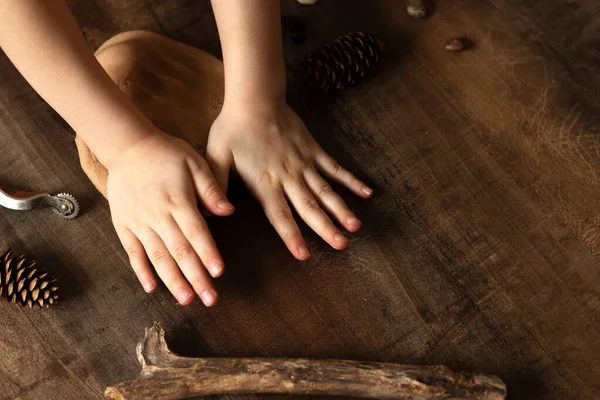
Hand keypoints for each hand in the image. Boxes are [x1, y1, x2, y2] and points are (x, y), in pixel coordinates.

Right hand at [106, 131, 234, 305]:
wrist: (128, 146)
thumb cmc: (166, 154)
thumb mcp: (194, 162)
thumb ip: (211, 188)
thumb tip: (229, 211)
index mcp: (179, 201)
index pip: (197, 232)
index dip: (208, 253)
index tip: (218, 272)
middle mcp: (158, 216)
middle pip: (180, 251)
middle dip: (196, 277)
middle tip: (210, 299)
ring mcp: (139, 222)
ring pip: (158, 257)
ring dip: (173, 280)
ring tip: (186, 300)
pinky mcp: (124, 225)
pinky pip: (133, 252)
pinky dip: (141, 271)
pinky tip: (152, 288)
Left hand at [207, 103, 372, 259]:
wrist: (255, 98)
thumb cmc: (232, 128)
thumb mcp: (216, 156)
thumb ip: (216, 186)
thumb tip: (214, 214)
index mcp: (265, 182)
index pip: (280, 215)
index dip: (292, 236)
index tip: (304, 255)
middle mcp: (289, 176)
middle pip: (309, 206)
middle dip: (326, 228)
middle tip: (342, 245)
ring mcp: (304, 163)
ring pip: (326, 191)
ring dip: (341, 209)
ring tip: (355, 227)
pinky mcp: (314, 150)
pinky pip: (335, 168)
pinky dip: (351, 181)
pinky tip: (367, 193)